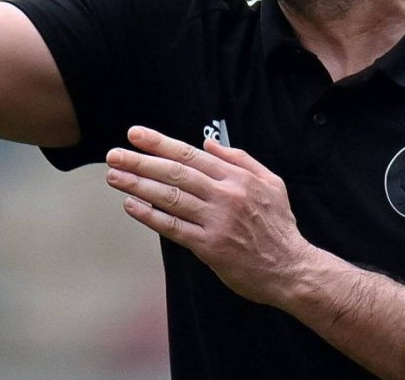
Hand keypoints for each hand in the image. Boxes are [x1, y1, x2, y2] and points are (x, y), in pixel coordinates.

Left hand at [105, 126, 311, 304]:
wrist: (290, 267)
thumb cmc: (279, 225)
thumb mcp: (271, 182)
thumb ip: (241, 159)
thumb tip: (210, 144)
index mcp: (238, 177)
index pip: (192, 155)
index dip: (161, 143)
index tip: (136, 135)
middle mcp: (226, 195)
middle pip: (176, 173)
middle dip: (141, 162)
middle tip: (114, 155)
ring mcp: (216, 221)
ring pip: (171, 198)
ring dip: (138, 186)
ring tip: (114, 177)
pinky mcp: (209, 247)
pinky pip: (174, 227)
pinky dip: (150, 216)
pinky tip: (131, 206)